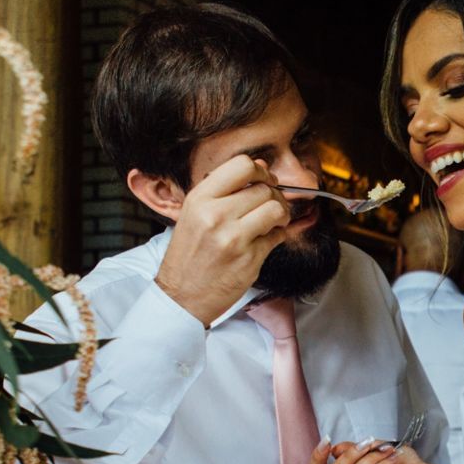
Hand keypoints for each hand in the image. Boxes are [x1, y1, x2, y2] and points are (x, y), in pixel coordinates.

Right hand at [152, 156, 292, 323]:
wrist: (181, 297)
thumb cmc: (189, 254)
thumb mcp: (194, 213)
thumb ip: (225, 190)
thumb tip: (261, 166)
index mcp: (200, 199)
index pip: (242, 166)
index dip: (261, 171)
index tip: (265, 181)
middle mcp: (216, 215)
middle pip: (264, 189)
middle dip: (275, 196)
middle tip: (271, 206)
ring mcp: (234, 239)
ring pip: (276, 210)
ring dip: (282, 214)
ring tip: (274, 221)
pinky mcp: (250, 259)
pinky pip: (277, 237)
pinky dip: (278, 236)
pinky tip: (266, 240)